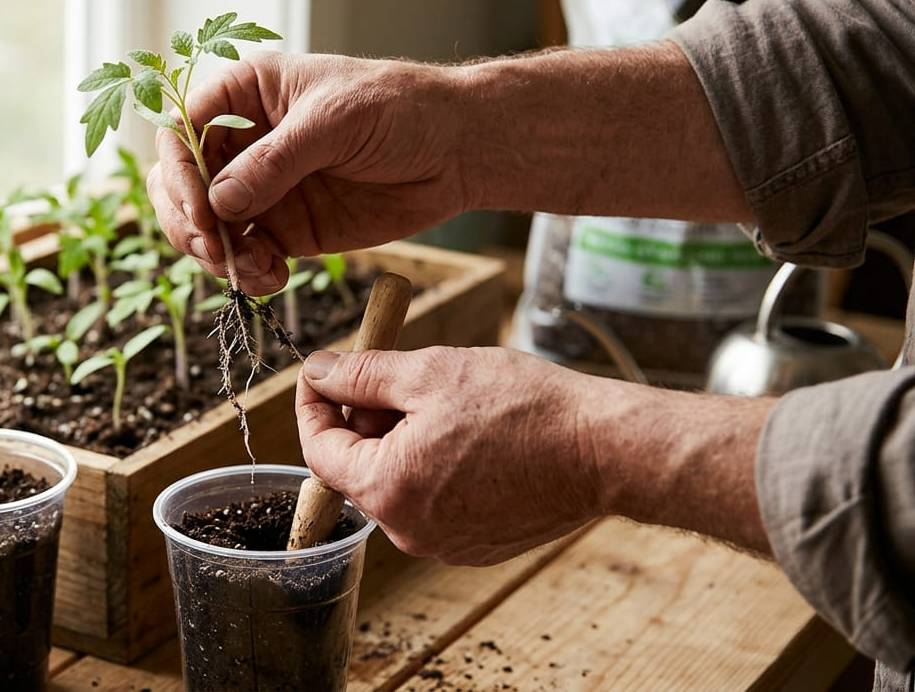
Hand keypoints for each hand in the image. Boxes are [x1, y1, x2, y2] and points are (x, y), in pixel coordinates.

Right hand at [148, 52, 470, 294]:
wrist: (456, 149)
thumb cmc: (399, 108)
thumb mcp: (335, 121)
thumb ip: (275, 160)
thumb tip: (218, 202)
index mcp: (244, 94)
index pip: (180, 133)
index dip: (180, 174)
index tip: (203, 212)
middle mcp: (242, 142)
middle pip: (178, 185)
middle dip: (187, 222)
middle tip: (217, 251)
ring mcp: (260, 188)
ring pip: (203, 228)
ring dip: (215, 255)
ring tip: (252, 269)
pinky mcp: (284, 228)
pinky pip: (244, 256)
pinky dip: (247, 273)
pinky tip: (272, 278)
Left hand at [296, 346, 601, 565]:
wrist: (604, 451)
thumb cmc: (523, 408)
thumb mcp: (429, 373)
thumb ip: (362, 374)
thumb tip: (318, 372)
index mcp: (387, 490)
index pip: (320, 450)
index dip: (314, 406)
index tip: (321, 375)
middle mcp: (408, 532)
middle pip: (358, 469)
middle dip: (365, 421)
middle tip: (396, 378)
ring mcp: (443, 545)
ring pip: (397, 485)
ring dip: (402, 442)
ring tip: (443, 404)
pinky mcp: (476, 546)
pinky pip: (434, 503)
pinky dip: (436, 468)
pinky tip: (470, 436)